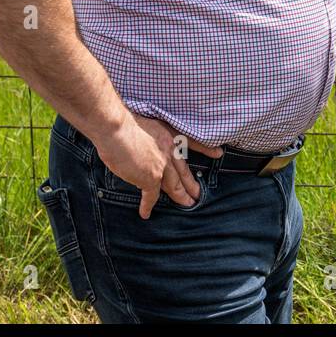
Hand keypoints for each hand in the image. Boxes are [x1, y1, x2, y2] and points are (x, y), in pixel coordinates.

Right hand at [94, 112, 223, 218]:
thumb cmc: (124, 123)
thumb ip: (152, 139)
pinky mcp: (150, 177)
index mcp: (169, 135)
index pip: (192, 142)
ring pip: (175, 186)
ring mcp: (162, 165)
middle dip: (192, 184)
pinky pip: (151, 195)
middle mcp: (170, 150)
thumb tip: (147, 152)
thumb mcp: (147, 124)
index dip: (206, 149)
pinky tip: (146, 213)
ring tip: (187, 204)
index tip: (219, 153)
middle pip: (185, 171)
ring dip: (181, 196)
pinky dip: (148, 205)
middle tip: (199, 194)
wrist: (116, 128)